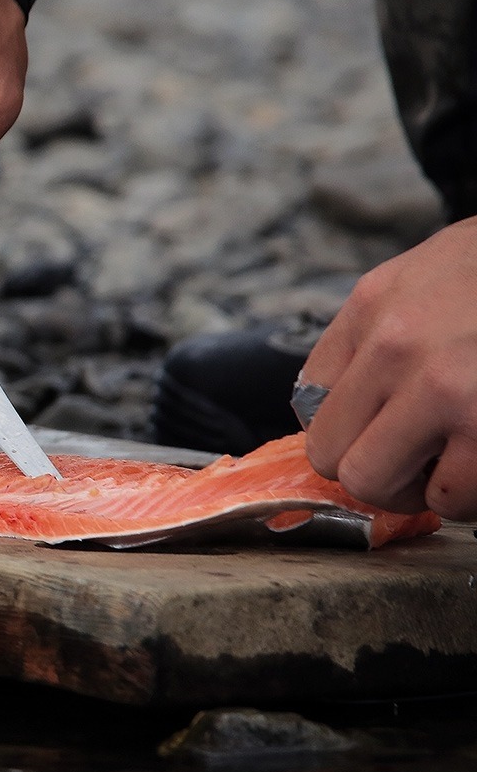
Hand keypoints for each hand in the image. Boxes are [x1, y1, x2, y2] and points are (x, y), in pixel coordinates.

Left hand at [303, 218, 476, 518]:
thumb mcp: (425, 275)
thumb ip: (379, 331)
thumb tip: (340, 403)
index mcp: (373, 305)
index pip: (311, 397)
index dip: (347, 425)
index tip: (379, 430)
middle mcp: (397, 346)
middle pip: (332, 454)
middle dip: (373, 467)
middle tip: (416, 461)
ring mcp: (446, 390)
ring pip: (380, 486)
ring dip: (420, 487)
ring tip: (458, 460)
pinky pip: (453, 497)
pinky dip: (468, 496)